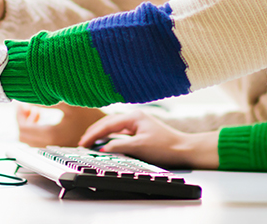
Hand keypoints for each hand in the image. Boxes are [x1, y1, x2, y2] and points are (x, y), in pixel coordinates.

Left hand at [16, 103, 106, 147]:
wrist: (108, 128)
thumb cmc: (92, 115)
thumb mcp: (69, 103)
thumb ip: (47, 102)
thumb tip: (29, 99)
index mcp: (52, 135)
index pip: (24, 128)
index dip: (19, 115)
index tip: (21, 103)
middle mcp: (51, 145)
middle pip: (23, 136)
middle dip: (22, 120)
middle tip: (26, 106)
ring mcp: (55, 149)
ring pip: (30, 141)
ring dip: (28, 126)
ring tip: (35, 112)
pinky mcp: (59, 149)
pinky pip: (38, 143)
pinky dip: (35, 132)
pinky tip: (43, 120)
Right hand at [78, 109, 218, 169]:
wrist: (184, 150)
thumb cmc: (165, 146)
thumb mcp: (139, 147)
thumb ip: (118, 147)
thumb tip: (102, 149)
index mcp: (134, 116)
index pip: (107, 124)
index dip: (93, 134)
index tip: (83, 143)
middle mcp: (135, 117)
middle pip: (108, 122)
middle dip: (94, 132)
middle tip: (82, 142)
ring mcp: (138, 124)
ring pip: (114, 127)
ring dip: (101, 134)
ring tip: (89, 142)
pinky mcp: (141, 131)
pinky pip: (120, 132)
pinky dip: (110, 137)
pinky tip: (105, 143)